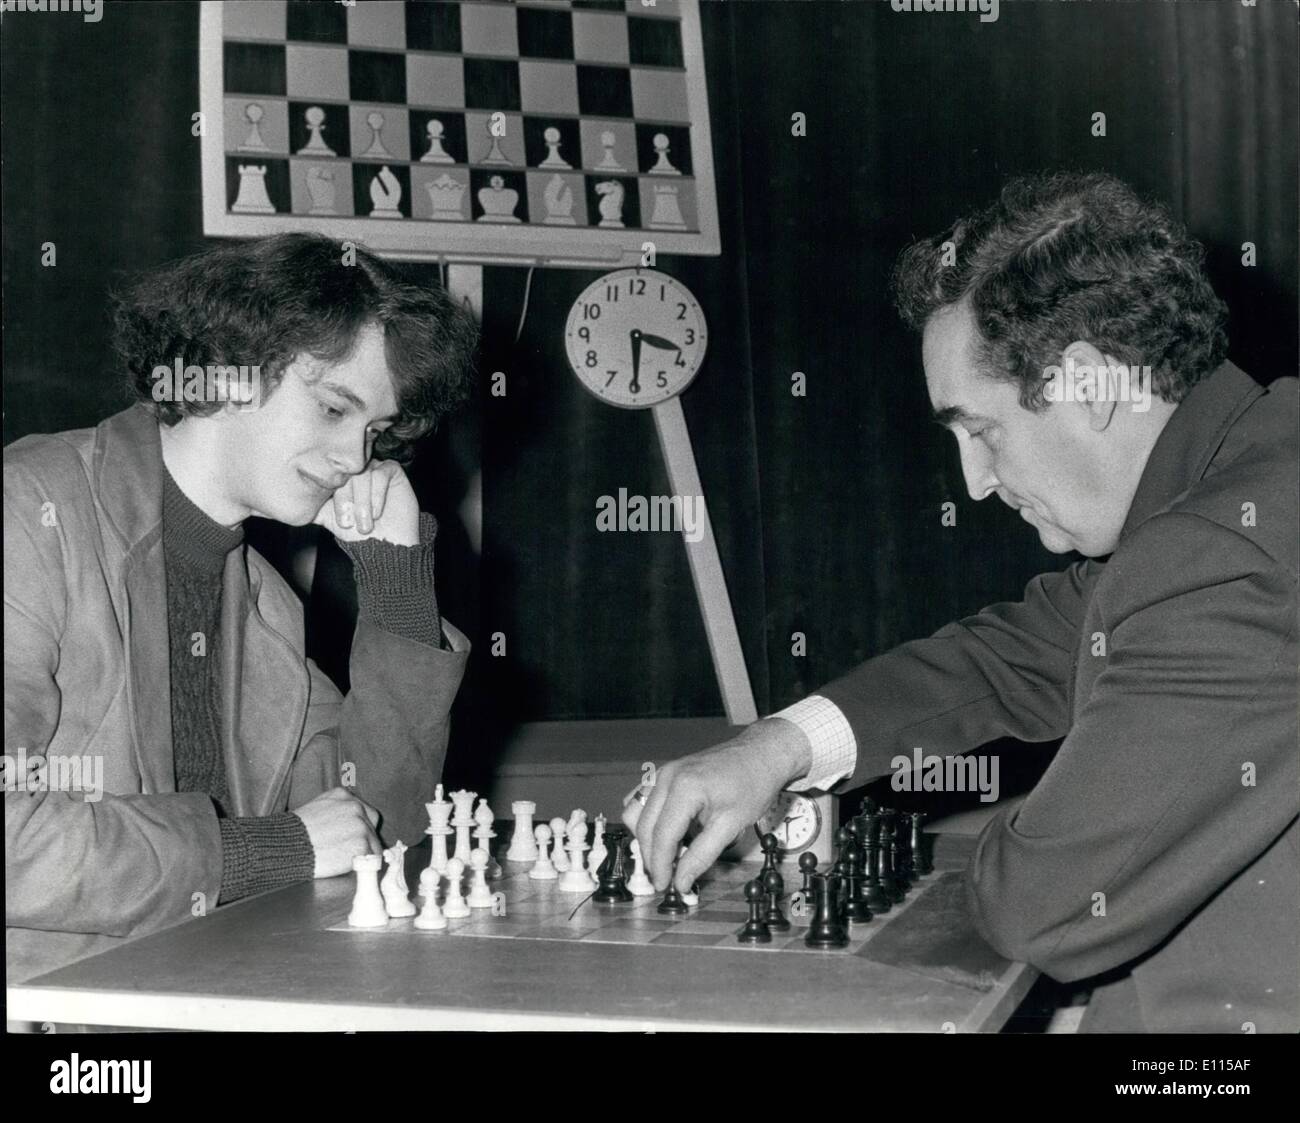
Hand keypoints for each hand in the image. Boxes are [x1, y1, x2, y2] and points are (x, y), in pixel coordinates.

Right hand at [291, 787, 382, 877]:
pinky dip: (360, 864)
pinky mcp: (361, 845)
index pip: (363, 811)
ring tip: (340, 859)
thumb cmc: (292, 834)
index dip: (358, 827)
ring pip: (372, 843)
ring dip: (361, 853)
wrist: (285, 848)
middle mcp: (355, 807)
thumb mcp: (315, 810)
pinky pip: (370, 858)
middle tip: (348, 850)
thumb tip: (345, 826)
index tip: (350, 837)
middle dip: (363, 838)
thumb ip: (334, 812)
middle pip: (371, 826)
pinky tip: (344, 865)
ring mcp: (360, 825)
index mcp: (342, 795)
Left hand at [313, 460, 419, 546]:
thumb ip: (307, 507)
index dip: (333, 498)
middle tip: (350, 522)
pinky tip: (378, 512)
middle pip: (346, 473)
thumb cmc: (357, 532)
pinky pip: (381, 473)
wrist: (386, 543)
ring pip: (363, 474)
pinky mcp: (391, 469)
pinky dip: (378, 494)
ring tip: (366, 523)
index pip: (329, 475)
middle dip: (347, 500)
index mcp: (338, 476)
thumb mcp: (326, 519)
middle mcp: (354, 469)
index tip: (341, 521)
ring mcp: (373, 467)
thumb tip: (276, 506)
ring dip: (363, 501)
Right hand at [635, 718, 812, 893]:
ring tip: (670, 854)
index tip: (664, 887)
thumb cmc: (752, 784)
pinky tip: (669, 832)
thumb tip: (682, 882)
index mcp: (684, 788)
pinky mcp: (665, 773)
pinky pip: (642, 799)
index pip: (661, 836)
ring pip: (635, 812)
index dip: (660, 866)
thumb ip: (702, 855)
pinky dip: (648, 820)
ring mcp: (663, 772)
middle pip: (644, 827)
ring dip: (647, 837)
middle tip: (668, 878)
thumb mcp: (732, 825)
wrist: (761, 754)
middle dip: (652, 857)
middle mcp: (667, 777)